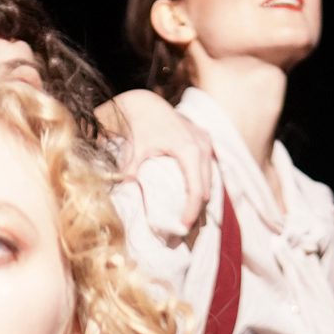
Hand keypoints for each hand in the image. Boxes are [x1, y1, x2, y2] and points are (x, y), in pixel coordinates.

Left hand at [95, 90, 212, 230]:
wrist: (145, 102)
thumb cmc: (139, 124)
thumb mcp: (135, 148)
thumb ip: (130, 170)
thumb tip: (124, 193)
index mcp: (189, 149)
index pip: (196, 188)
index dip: (191, 210)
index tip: (182, 227)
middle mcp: (203, 144)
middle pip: (206, 187)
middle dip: (197, 210)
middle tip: (183, 231)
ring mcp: (206, 142)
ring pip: (210, 178)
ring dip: (200, 199)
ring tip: (188, 219)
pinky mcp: (204, 141)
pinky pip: (208, 169)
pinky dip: (201, 184)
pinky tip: (191, 200)